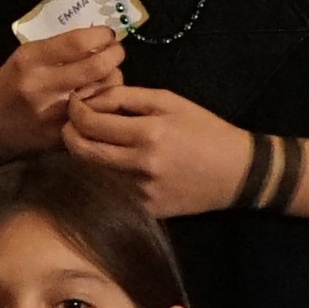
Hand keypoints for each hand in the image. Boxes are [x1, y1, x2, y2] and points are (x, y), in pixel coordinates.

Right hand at [0, 24, 120, 152]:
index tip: (107, 35)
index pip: (79, 42)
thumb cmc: (12, 83)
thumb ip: (61, 47)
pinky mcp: (64, 132)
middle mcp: (43, 86)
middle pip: (98, 66)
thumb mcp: (27, 56)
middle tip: (115, 53)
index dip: (102, 35)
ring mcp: (55, 113)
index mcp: (31, 61)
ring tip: (104, 76)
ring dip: (112, 78)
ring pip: (105, 90)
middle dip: (115, 55)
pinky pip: (99, 113)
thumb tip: (99, 39)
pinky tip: (97, 97)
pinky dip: (105, 101)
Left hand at [59, 82, 250, 216]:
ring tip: (96, 141)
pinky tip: (117, 165)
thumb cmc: (204, 130)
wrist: (238, 173)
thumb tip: (88, 97)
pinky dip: (107, 175)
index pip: (90, 124)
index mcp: (149, 134)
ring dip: (88, 155)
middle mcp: (141, 166)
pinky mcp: (145, 210)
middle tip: (71, 125)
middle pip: (82, 152)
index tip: (74, 104)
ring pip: (93, 172)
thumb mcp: (170, 102)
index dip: (75, 112)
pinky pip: (112, 190)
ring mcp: (141, 193)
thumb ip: (126, 97)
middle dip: (70, 135)